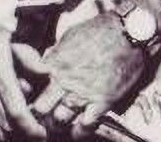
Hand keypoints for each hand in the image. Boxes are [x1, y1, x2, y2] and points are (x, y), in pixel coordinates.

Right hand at [0, 0, 46, 140]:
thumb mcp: (8, 39)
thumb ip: (30, 60)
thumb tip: (48, 74)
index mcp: (0, 76)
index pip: (18, 114)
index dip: (32, 130)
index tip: (40, 134)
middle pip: (7, 128)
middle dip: (21, 133)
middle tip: (28, 130)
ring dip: (3, 134)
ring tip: (10, 128)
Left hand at [32, 0, 160, 139]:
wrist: (130, 31)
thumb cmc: (101, 29)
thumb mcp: (71, 35)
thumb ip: (56, 52)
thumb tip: (47, 61)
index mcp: (55, 63)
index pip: (32, 86)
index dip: (30, 95)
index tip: (32, 100)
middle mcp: (65, 80)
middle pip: (41, 108)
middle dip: (41, 114)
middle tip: (43, 118)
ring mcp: (83, 92)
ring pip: (61, 119)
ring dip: (60, 123)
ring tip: (60, 124)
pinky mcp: (103, 101)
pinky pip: (86, 125)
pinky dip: (81, 131)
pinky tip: (79, 130)